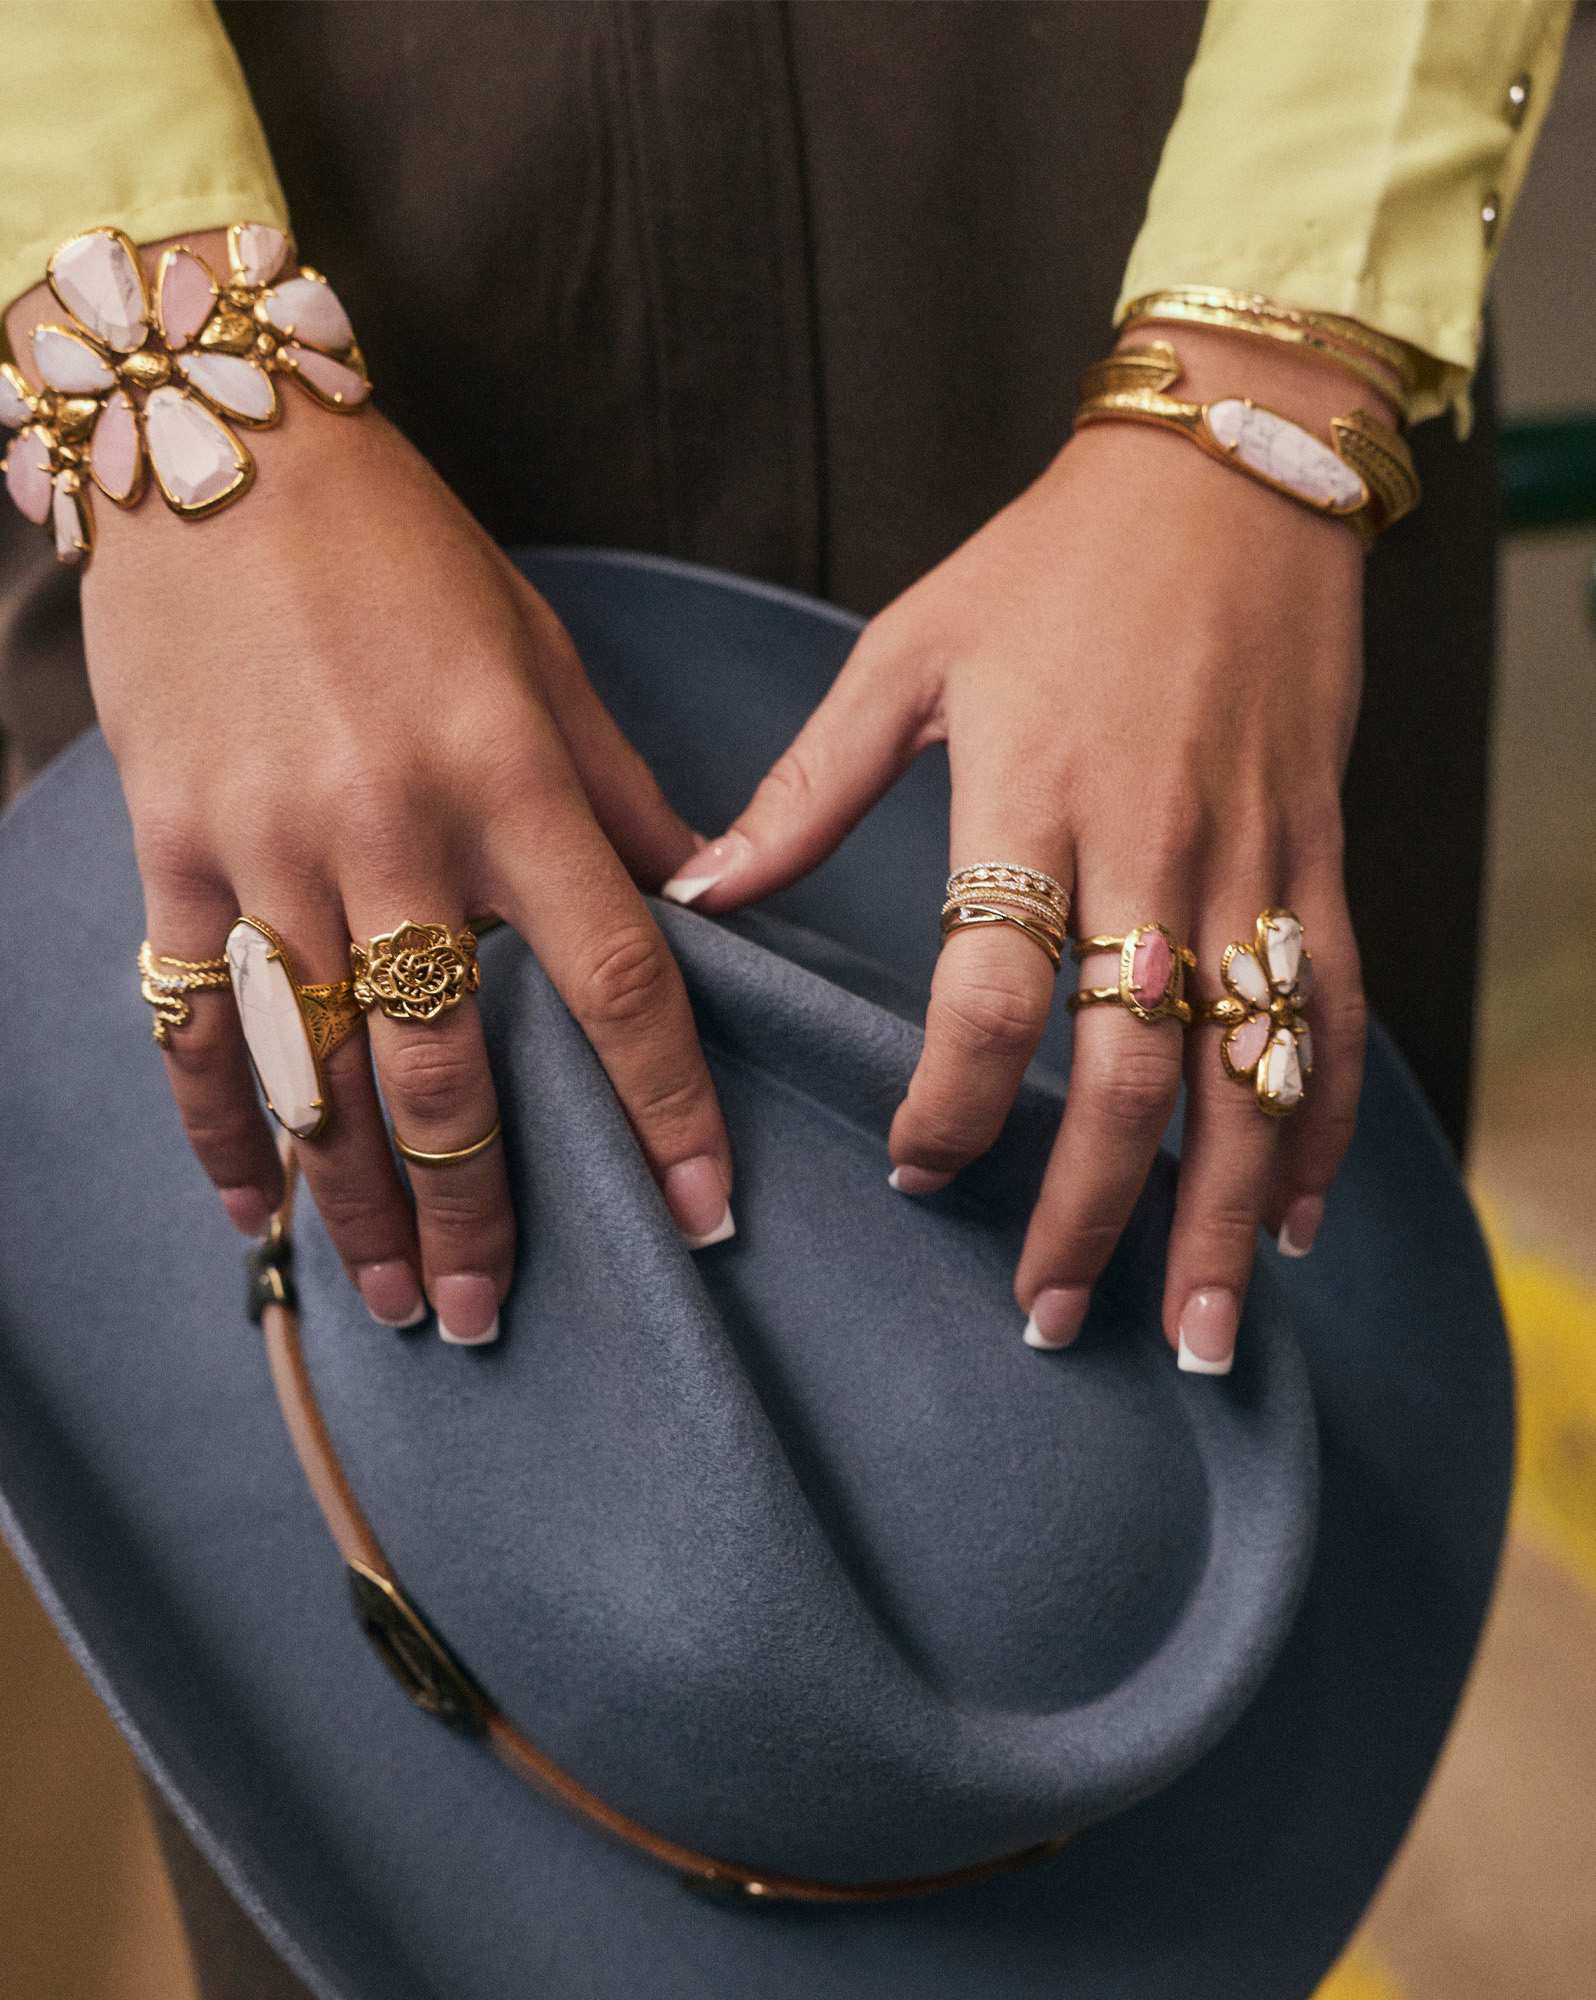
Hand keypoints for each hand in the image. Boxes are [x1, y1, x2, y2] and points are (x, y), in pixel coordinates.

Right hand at [9, 234, 733, 1342]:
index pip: (614, 984)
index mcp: (510, 784)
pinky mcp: (173, 851)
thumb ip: (620, 797)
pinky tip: (257, 1218)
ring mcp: (268, 851)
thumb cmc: (407, 556)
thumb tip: (702, 907)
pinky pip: (192, 1022)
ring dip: (358, 1206)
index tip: (704, 1213)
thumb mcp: (545, 659)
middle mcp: (390, 833)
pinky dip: (223, 1129)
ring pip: (318, 1071)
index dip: (667, 1111)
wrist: (221, 451)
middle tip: (496, 1317)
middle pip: (445, 1068)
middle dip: (478, 1208)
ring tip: (399, 1303)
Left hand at [660, 326, 1387, 1372]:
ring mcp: (1251, 856)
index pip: (994, 991)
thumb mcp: (909, 651)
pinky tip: (1299, 1217)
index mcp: (1033, 794)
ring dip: (1224, 1213)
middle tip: (1048, 1320)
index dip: (954, 1102)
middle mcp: (1152, 844)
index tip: (915, 1169)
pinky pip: (1334, 1010)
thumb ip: (806, 788)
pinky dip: (1324, 1122)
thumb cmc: (1053, 561)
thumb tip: (699, 890)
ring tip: (1198, 1333)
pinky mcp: (1320, 853)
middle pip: (1131, 1068)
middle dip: (1091, 1212)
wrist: (1232, 469)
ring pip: (1250, 1068)